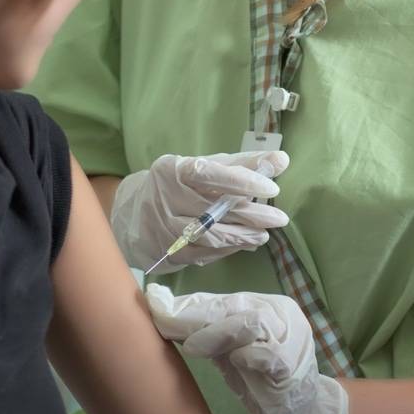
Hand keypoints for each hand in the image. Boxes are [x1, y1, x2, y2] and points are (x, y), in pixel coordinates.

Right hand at [110, 151, 289, 273]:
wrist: (131, 214)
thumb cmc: (177, 185)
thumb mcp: (202, 168)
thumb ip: (241, 163)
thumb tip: (282, 160)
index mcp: (173, 171)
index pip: (211, 174)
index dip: (242, 181)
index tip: (271, 188)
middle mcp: (165, 199)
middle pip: (214, 210)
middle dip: (252, 215)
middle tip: (279, 218)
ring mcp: (165, 229)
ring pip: (211, 236)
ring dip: (243, 236)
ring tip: (264, 234)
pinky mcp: (168, 252)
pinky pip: (205, 253)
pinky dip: (229, 249)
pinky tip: (246, 243)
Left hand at [145, 284, 348, 413]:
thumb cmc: (263, 381)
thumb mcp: (231, 353)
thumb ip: (209, 335)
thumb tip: (166, 315)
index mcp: (268, 307)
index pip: (222, 301)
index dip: (188, 304)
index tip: (155, 303)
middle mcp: (283, 317)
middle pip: (234, 308)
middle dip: (194, 314)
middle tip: (162, 320)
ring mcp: (293, 340)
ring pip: (253, 323)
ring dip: (218, 332)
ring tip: (191, 346)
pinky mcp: (295, 368)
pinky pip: (272, 356)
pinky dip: (251, 355)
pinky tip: (235, 360)